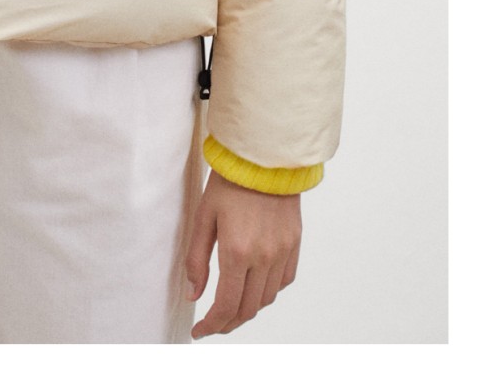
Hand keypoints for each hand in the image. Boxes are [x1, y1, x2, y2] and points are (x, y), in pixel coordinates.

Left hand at [183, 166, 301, 337]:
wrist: (264, 155)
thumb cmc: (229, 180)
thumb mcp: (203, 216)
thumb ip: (196, 259)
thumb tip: (193, 294)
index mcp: (237, 251)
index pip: (226, 306)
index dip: (212, 325)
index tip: (200, 331)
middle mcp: (264, 257)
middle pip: (248, 309)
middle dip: (228, 322)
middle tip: (212, 323)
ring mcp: (282, 252)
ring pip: (266, 298)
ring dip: (248, 309)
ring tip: (230, 306)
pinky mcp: (294, 244)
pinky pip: (283, 281)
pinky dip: (268, 291)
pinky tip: (254, 285)